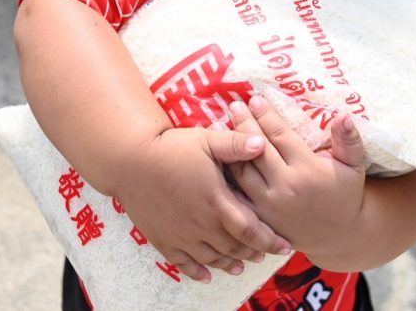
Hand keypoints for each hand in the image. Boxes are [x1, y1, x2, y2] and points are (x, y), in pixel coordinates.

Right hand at [114, 126, 293, 282]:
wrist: (130, 160)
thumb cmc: (171, 147)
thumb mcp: (207, 140)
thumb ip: (235, 144)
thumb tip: (263, 143)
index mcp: (216, 200)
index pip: (250, 229)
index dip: (270, 240)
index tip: (285, 246)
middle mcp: (201, 223)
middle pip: (234, 247)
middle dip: (254, 252)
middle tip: (266, 254)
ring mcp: (181, 235)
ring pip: (212, 258)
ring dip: (230, 263)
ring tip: (242, 265)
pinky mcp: (163, 240)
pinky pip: (184, 264)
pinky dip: (198, 272)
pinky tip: (208, 275)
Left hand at [227, 96, 366, 258]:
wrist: (340, 236)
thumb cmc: (346, 194)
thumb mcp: (353, 166)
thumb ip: (349, 139)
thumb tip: (343, 114)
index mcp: (307, 170)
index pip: (280, 136)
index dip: (266, 115)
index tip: (255, 99)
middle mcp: (285, 187)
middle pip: (256, 149)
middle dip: (244, 123)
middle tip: (235, 104)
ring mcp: (268, 205)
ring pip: (242, 170)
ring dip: (229, 145)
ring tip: (220, 123)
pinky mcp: (258, 220)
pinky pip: (236, 193)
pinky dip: (226, 174)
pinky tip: (218, 157)